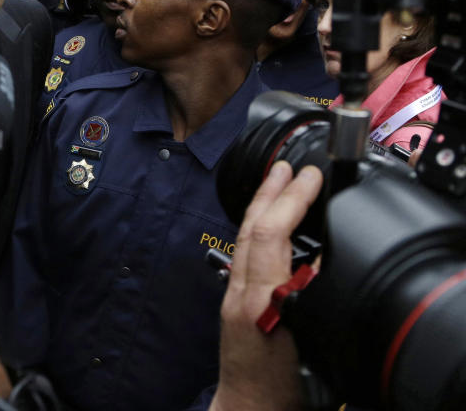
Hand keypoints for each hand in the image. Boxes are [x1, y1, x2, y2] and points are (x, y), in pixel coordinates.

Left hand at [209, 161, 321, 410]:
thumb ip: (311, 297)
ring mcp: (232, 295)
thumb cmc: (280, 390)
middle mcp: (239, 293)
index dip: (290, 200)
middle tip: (289, 165)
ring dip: (262, 204)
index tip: (310, 176)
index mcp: (260, 300)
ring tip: (277, 182)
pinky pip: (243, 252)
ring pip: (243, 238)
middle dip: (270, 191)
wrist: (247, 410)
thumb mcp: (309, 343)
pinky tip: (269, 223)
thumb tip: (321, 258)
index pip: (270, 234)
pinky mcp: (232, 302)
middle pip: (250, 228)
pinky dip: (257, 228)